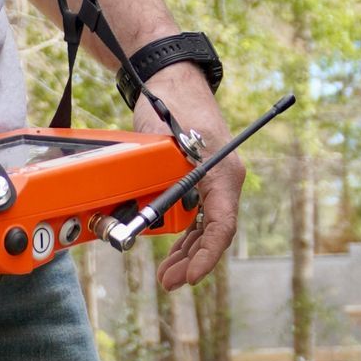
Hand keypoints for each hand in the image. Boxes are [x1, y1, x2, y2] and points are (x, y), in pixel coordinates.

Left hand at [134, 66, 242, 290]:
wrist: (170, 78)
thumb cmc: (169, 106)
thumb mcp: (159, 147)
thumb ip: (154, 182)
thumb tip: (137, 220)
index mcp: (222, 173)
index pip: (221, 226)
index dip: (206, 256)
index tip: (189, 277)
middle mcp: (223, 180)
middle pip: (214, 231)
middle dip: (192, 261)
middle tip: (169, 282)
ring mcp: (213, 180)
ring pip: (205, 227)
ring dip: (187, 252)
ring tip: (167, 276)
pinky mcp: (199, 179)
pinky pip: (197, 215)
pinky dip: (185, 235)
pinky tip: (172, 254)